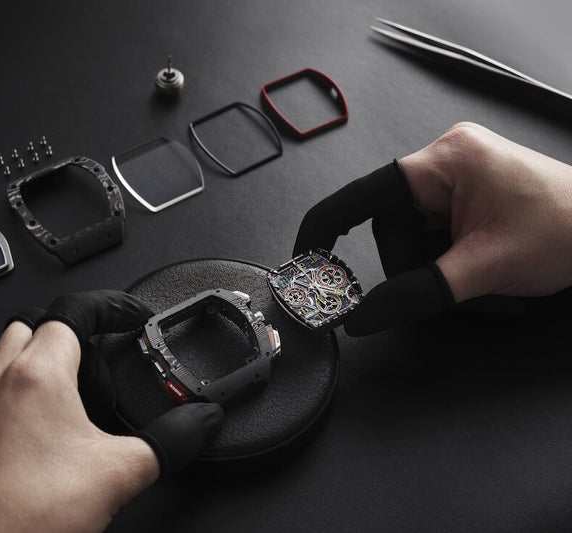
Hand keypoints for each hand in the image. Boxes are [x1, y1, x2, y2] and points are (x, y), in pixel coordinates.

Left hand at [0, 291, 223, 532]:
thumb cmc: (26, 518)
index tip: (129, 316)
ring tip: (61, 383)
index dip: (110, 307)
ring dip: (31, 353)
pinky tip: (22, 416)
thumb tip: (200, 422)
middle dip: (71, 331)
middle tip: (99, 360)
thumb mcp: (120, 473)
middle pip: (35, 323)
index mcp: (37, 374)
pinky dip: (2, 384)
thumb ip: (170, 441)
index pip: (76, 310)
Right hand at [294, 122, 571, 334]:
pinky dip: (448, 261)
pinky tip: (481, 265)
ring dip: (438, 267)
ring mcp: (457, 179)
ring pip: (412, 239)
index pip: (362, 195)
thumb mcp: (482, 270)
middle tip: (458, 280)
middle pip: (392, 229)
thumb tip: (364, 316)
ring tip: (483, 274)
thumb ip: (416, 294)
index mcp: (446, 161)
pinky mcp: (466, 197)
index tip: (304, 256)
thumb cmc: (569, 230)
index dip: (325, 227)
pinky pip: (432, 237)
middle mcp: (446, 162)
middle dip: (419, 265)